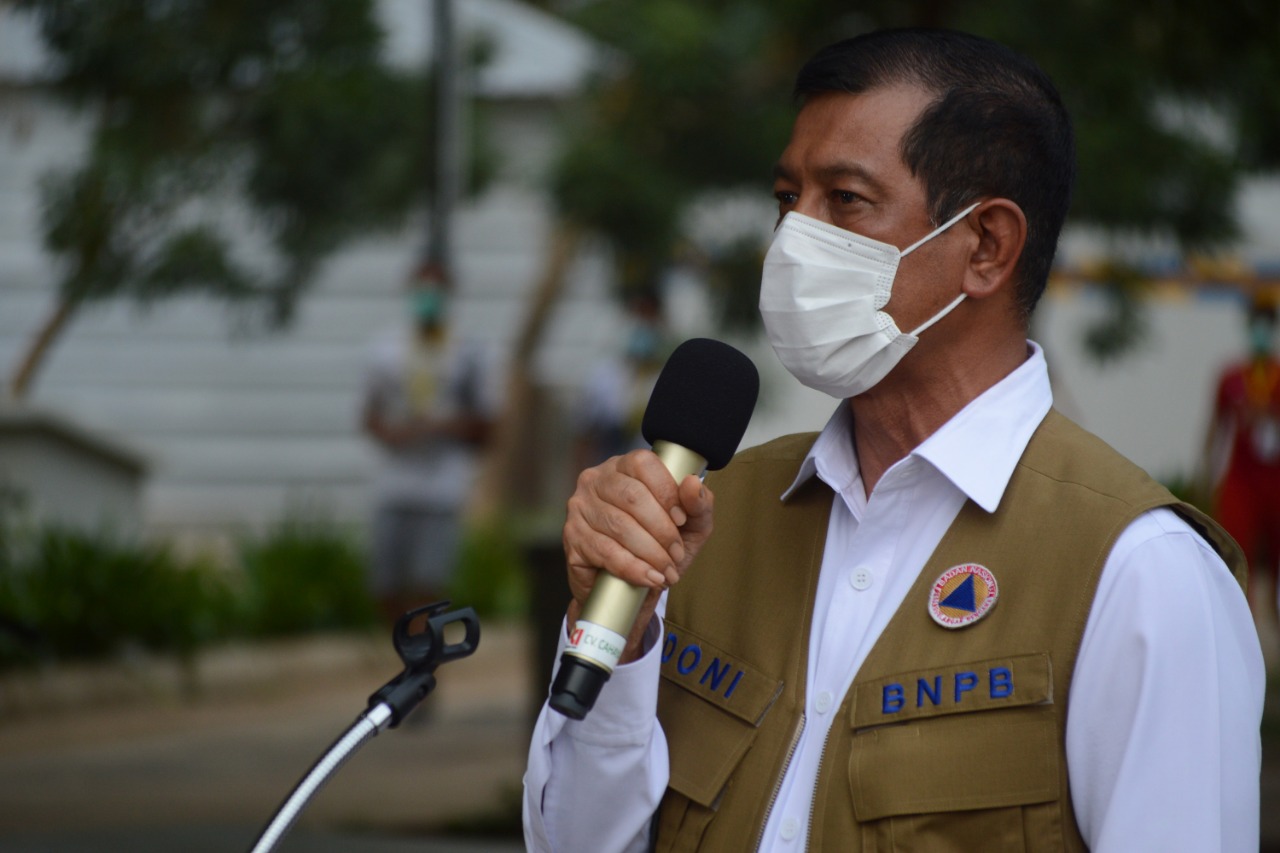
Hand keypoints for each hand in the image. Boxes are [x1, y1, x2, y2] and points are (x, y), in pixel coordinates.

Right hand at [562, 449, 714, 658]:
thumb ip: (698, 503)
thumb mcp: (690, 525)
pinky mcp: (572, 537)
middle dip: (662, 530)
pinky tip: (648, 578)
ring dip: (650, 553)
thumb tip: (691, 483)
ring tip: (666, 571)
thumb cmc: (661, 546)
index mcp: (624, 466)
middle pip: (632, 497)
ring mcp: (580, 508)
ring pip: (620, 526)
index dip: (667, 492)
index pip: (643, 464)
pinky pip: (605, 551)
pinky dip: (632, 568)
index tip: (682, 520)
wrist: (631, 589)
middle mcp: (596, 480)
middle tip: (675, 554)